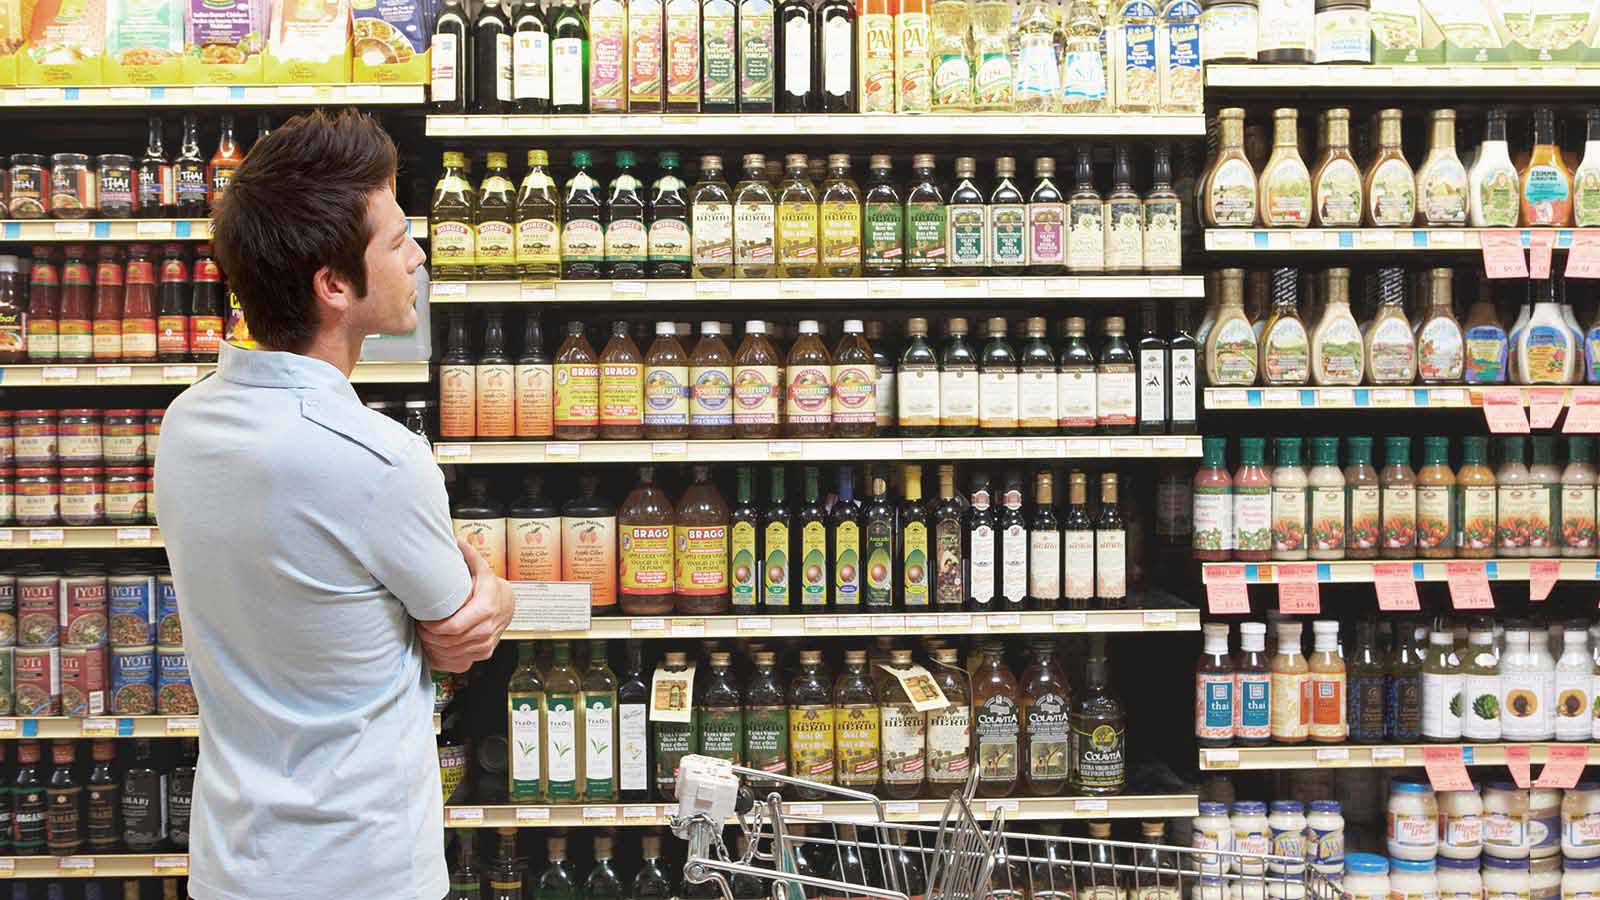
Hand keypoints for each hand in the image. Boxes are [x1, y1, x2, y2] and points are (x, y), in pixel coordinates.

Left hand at [418, 539, 513, 672]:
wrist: (507, 604)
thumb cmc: (489, 587)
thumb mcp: (481, 569)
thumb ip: (468, 554)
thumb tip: (454, 538)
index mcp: (485, 609)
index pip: (454, 627)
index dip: (434, 628)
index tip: (423, 622)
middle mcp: (487, 629)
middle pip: (451, 642)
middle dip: (431, 638)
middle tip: (420, 628)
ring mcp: (486, 644)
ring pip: (454, 654)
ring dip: (436, 648)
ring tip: (426, 637)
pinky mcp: (484, 653)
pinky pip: (460, 661)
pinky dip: (445, 657)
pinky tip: (437, 646)